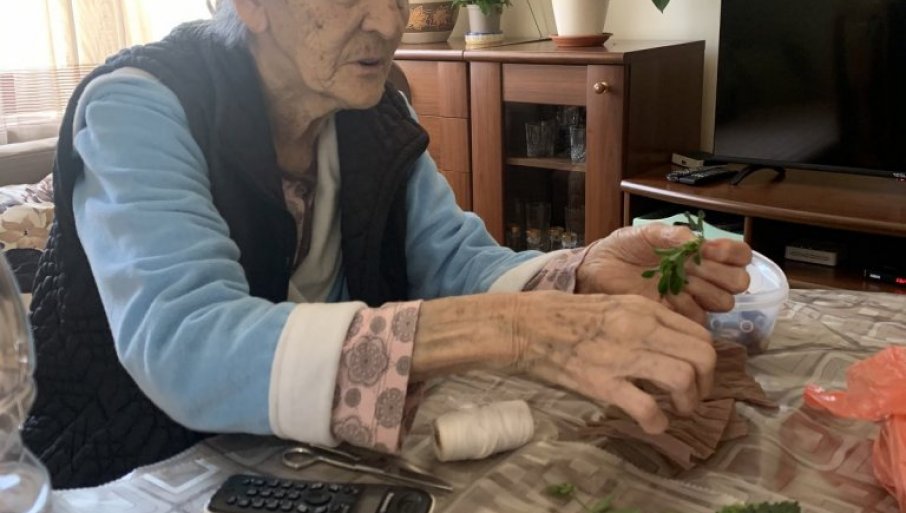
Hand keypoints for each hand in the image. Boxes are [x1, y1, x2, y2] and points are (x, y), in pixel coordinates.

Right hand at [512, 291, 715, 433]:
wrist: (523, 326)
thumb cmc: (563, 317)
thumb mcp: (611, 306)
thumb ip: (643, 322)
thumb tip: (669, 346)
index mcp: (643, 309)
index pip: (700, 335)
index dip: (705, 362)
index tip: (696, 377)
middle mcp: (640, 329)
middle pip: (702, 356)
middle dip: (705, 384)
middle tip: (692, 398)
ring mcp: (622, 356)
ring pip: (683, 379)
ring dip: (688, 403)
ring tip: (676, 412)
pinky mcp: (602, 383)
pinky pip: (647, 408)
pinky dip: (658, 423)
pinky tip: (651, 425)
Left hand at [576, 223, 751, 323]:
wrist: (597, 269)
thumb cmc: (623, 247)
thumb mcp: (647, 233)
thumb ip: (673, 234)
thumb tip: (697, 242)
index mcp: (699, 252)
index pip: (739, 255)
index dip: (734, 254)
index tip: (712, 251)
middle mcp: (701, 275)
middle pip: (738, 282)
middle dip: (722, 275)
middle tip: (695, 268)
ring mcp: (690, 296)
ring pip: (722, 302)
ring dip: (705, 291)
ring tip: (679, 281)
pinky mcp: (675, 315)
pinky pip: (698, 319)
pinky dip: (687, 307)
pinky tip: (667, 296)